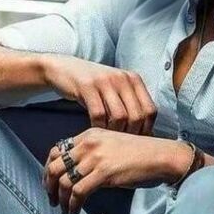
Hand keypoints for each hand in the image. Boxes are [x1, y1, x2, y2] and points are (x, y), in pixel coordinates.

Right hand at [43, 54, 157, 134]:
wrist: (63, 69)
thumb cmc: (92, 86)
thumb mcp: (115, 89)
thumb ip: (130, 105)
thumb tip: (145, 133)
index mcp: (134, 79)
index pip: (150, 110)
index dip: (146, 130)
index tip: (136, 141)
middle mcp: (123, 78)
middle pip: (136, 116)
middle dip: (130, 134)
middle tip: (120, 144)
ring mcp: (105, 81)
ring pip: (119, 117)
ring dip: (114, 132)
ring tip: (107, 138)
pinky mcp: (88, 86)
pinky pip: (98, 114)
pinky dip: (98, 127)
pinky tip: (95, 130)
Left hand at [43, 128, 176, 213]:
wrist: (161, 157)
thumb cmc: (141, 155)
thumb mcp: (111, 146)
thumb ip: (92, 154)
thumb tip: (75, 173)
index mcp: (89, 135)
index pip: (57, 150)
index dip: (48, 168)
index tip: (49, 183)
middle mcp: (89, 144)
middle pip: (55, 166)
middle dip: (49, 186)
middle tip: (53, 199)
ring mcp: (95, 158)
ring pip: (64, 181)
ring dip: (61, 199)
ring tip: (64, 209)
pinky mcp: (104, 173)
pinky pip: (78, 192)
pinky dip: (73, 204)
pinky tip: (75, 211)